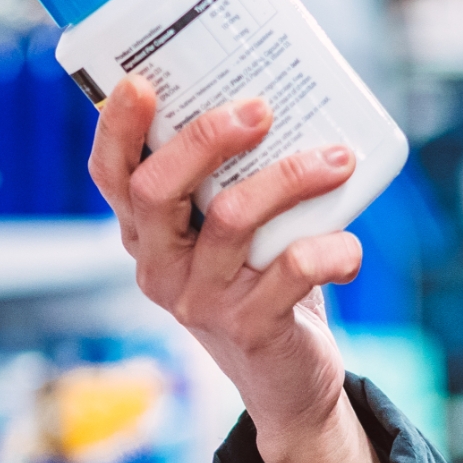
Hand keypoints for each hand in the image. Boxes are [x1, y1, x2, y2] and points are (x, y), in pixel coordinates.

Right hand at [87, 79, 384, 462]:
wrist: (286, 379)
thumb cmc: (260, 279)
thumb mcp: (231, 231)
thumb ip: (233, 179)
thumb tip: (276, 94)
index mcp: (147, 232)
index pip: (111, 175)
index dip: (117, 129)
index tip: (142, 83)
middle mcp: (160, 266)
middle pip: (156, 190)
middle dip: (205, 139)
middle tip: (260, 108)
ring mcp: (200, 300)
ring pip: (233, 219)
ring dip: (291, 177)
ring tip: (337, 159)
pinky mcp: (249, 327)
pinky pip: (292, 270)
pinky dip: (331, 248)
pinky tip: (351, 245)